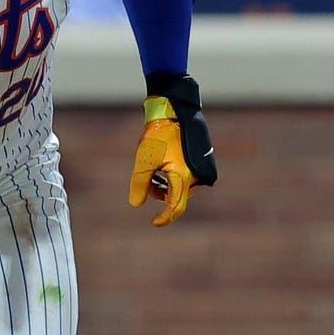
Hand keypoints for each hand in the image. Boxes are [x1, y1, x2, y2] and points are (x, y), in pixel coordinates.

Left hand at [127, 73, 216, 227]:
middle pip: (176, 198)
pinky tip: (161, 165)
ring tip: (152, 170)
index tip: (154, 222)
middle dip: (160, 194)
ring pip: (179, 188)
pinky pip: (184, 178)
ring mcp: (198, 169)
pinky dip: (171, 178)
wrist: (173, 112)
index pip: (176, 208)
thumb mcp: (143, 161)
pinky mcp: (198, 162)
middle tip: (146, 181)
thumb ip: (139, 184)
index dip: (165, 218)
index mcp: (182, 177)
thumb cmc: (157, 135)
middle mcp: (194, 176)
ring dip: (164, 186)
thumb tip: (136, 204)